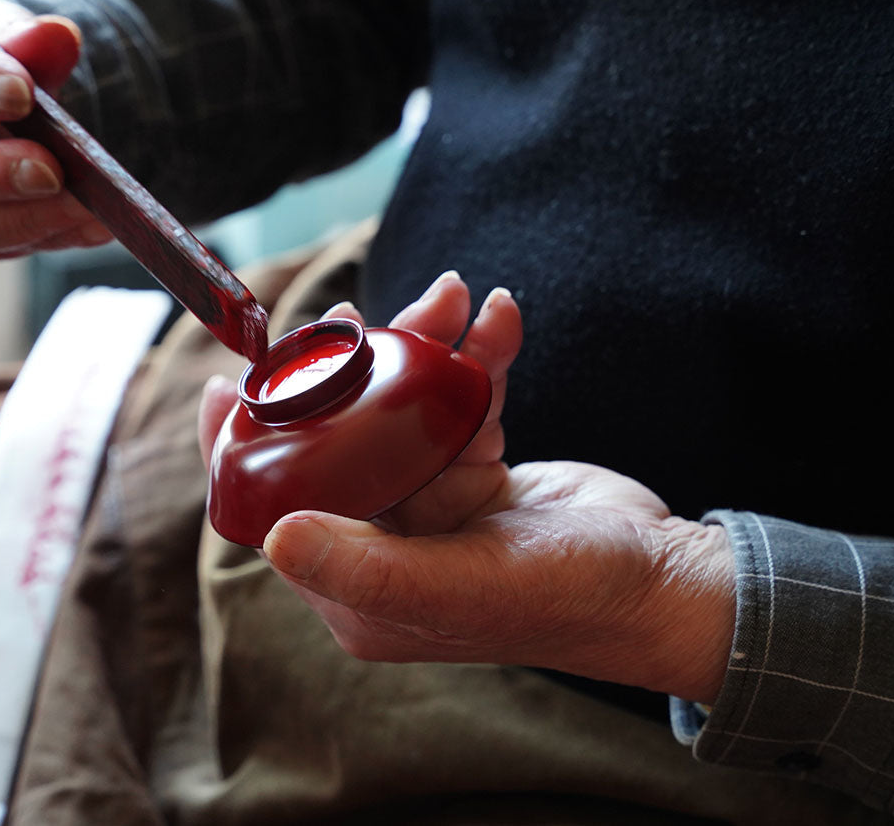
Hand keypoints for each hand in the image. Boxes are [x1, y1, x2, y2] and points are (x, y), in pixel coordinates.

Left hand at [197, 272, 734, 703]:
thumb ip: (366, 568)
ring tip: (454, 296)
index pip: (275, 510)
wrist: (666, 584)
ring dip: (425, 349)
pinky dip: (478, 362)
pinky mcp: (475, 472)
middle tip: (344, 313)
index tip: (227, 382)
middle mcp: (385, 546)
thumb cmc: (568, 598)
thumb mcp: (462, 587)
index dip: (244, 448)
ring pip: (400, 411)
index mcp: (359, 587)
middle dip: (347, 372)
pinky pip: (457, 405)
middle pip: (337, 443)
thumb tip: (274, 537)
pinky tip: (502, 319)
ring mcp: (431, 506)